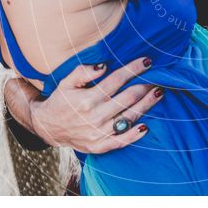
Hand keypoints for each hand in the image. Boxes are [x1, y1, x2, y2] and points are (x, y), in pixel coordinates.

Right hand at [26, 56, 163, 153]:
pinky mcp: (98, 146)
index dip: (134, 69)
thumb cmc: (61, 100)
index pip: (116, 80)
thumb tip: (105, 66)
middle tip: (159, 76)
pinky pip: (120, 142)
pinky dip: (134, 135)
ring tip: (159, 93)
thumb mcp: (66, 81)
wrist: (48, 127)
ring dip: (146, 105)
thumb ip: (84, 71)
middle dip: (145, 86)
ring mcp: (97, 133)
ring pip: (128, 118)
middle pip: (127, 98)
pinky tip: (146, 126)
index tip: (148, 61)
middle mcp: (93, 117)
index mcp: (87, 99)